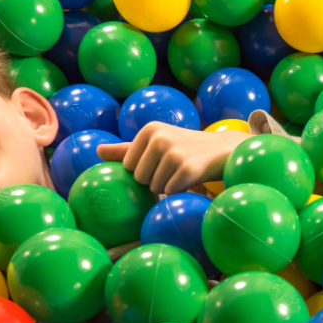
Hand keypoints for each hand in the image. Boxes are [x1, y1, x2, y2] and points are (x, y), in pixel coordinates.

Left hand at [95, 122, 250, 195]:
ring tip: (184, 172)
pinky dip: (181, 191)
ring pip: (155, 188)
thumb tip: (97, 151)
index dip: (145, 171)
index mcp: (148, 130)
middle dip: (156, 180)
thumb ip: (126, 149)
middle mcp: (159, 138)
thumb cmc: (187, 148)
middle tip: (175, 168)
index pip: (129, 168)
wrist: (225, 149)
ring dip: (169, 186)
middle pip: (140, 179)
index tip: (163, 161)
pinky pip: (171, 192)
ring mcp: (174, 152)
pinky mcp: (188, 168)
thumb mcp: (156, 144)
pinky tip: (193, 178)